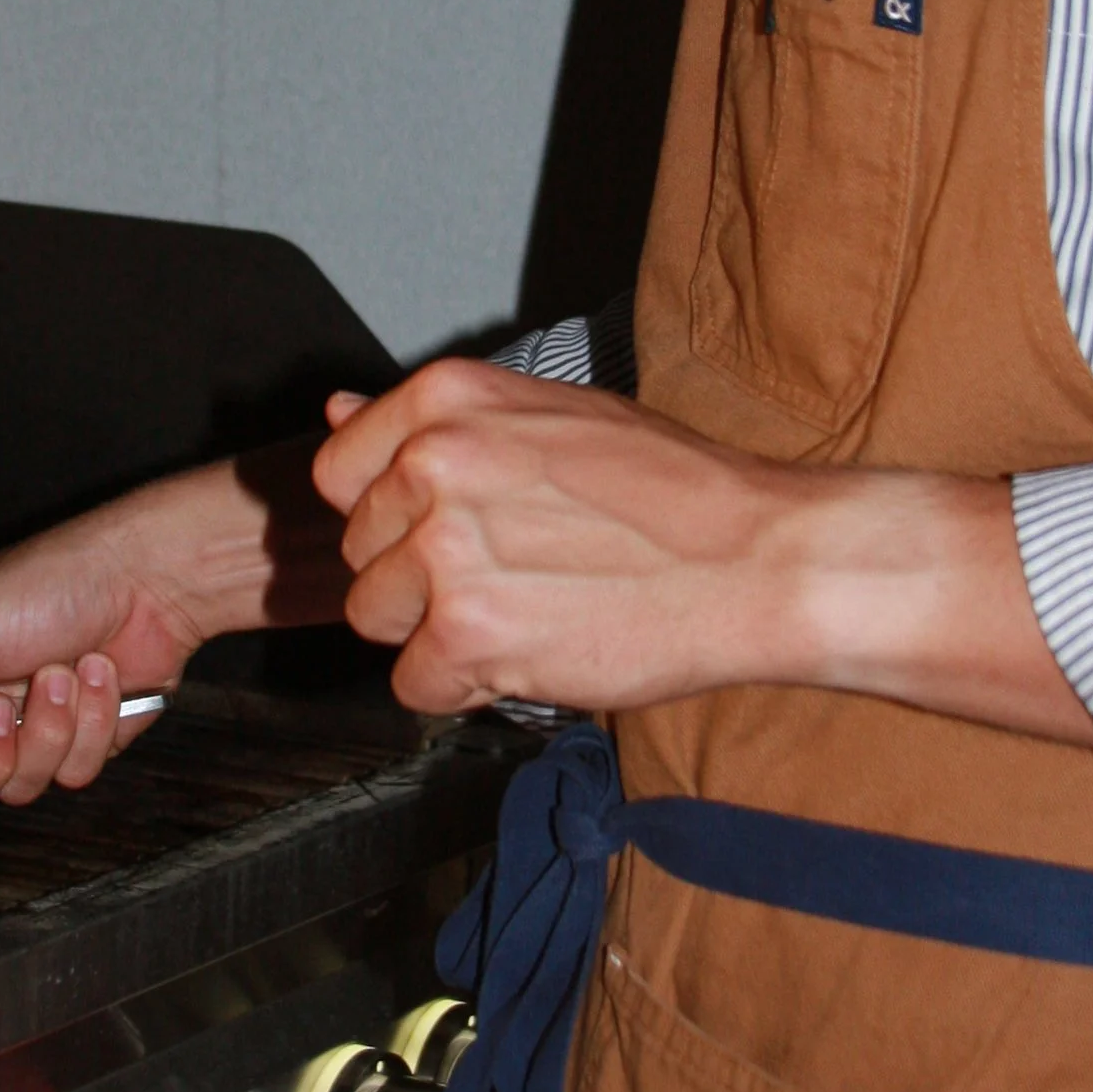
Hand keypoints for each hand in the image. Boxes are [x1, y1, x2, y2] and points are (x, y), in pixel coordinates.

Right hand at [0, 441, 346, 832]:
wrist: (152, 578)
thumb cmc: (51, 580)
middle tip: (1, 710)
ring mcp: (25, 735)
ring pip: (15, 788)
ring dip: (48, 728)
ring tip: (67, 671)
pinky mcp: (79, 745)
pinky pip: (73, 775)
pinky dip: (93, 725)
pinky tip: (104, 676)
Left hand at [310, 360, 1092, 742]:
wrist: (759, 560)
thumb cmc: (674, 489)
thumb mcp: (550, 415)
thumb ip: (436, 422)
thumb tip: (333, 408)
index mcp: (447, 401)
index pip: (338, 472)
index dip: (390, 515)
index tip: (452, 529)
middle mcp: (432, 465)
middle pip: (360, 553)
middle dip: (419, 579)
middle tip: (516, 576)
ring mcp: (444, 551)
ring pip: (376, 621)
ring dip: (438, 636)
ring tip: (528, 613)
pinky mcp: (465, 636)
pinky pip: (414, 686)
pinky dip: (466, 690)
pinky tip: (534, 655)